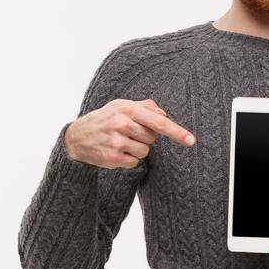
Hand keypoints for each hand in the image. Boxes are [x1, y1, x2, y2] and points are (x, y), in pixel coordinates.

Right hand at [65, 98, 194, 168]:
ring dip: (137, 149)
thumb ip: (145, 106)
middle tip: (129, 132)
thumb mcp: (121, 105)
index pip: (158, 122)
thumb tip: (164, 114)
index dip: (176, 132)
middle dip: (145, 137)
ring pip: (145, 151)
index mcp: (127, 108)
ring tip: (121, 142)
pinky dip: (128, 159)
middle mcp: (121, 124)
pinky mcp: (113, 158)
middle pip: (153, 138)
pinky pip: (135, 162)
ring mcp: (116, 142)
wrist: (77, 137)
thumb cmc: (104, 119)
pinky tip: (116, 151)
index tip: (191, 140)